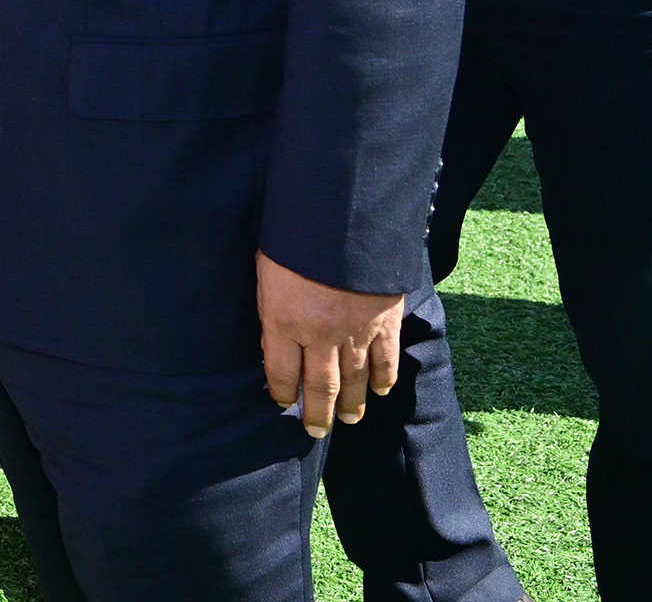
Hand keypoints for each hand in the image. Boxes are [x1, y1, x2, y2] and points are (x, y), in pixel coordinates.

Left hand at [256, 250, 403, 436]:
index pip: (279, 371)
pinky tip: (380, 392)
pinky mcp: (384, 322)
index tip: (281, 404)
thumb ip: (271, 305)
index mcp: (282, 321)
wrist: (343, 220)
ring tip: (348, 421)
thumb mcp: (266, 270)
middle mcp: (318, 335)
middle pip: (319, 386)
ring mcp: (354, 332)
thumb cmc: (294, 237)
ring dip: (352, 404)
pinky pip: (386, 360)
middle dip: (316, 412)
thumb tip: (272, 334)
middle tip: (315, 431)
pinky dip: (384, 379)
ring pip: (354, 381)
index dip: (281, 392)